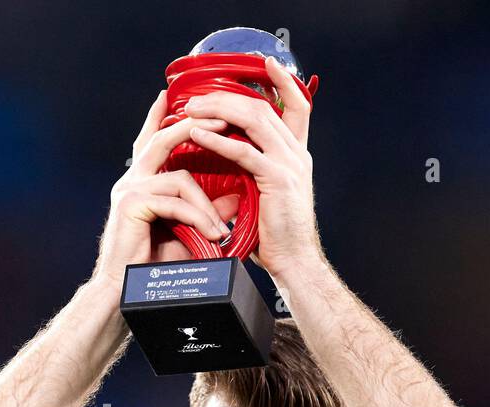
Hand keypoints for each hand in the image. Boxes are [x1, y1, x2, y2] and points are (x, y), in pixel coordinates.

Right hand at [92, 91, 242, 286]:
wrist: (127, 291)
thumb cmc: (155, 265)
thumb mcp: (189, 231)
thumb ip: (209, 209)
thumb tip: (237, 194)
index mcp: (140, 182)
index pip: (151, 141)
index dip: (158, 117)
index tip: (167, 96)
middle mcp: (132, 180)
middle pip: (163, 141)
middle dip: (193, 127)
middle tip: (221, 119)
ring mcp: (130, 190)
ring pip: (179, 178)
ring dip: (205, 205)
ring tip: (221, 230)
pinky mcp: (133, 205)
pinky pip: (175, 201)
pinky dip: (197, 217)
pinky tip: (211, 233)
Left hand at [182, 55, 322, 280]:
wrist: (294, 260)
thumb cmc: (274, 234)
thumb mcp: (266, 194)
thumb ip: (253, 171)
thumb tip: (226, 157)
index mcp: (297, 154)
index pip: (299, 106)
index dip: (285, 82)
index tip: (267, 63)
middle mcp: (297, 153)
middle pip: (264, 107)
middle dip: (229, 95)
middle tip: (197, 96)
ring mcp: (290, 164)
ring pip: (254, 120)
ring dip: (219, 110)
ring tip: (191, 111)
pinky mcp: (276, 179)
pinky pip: (243, 151)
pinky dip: (218, 140)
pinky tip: (197, 135)